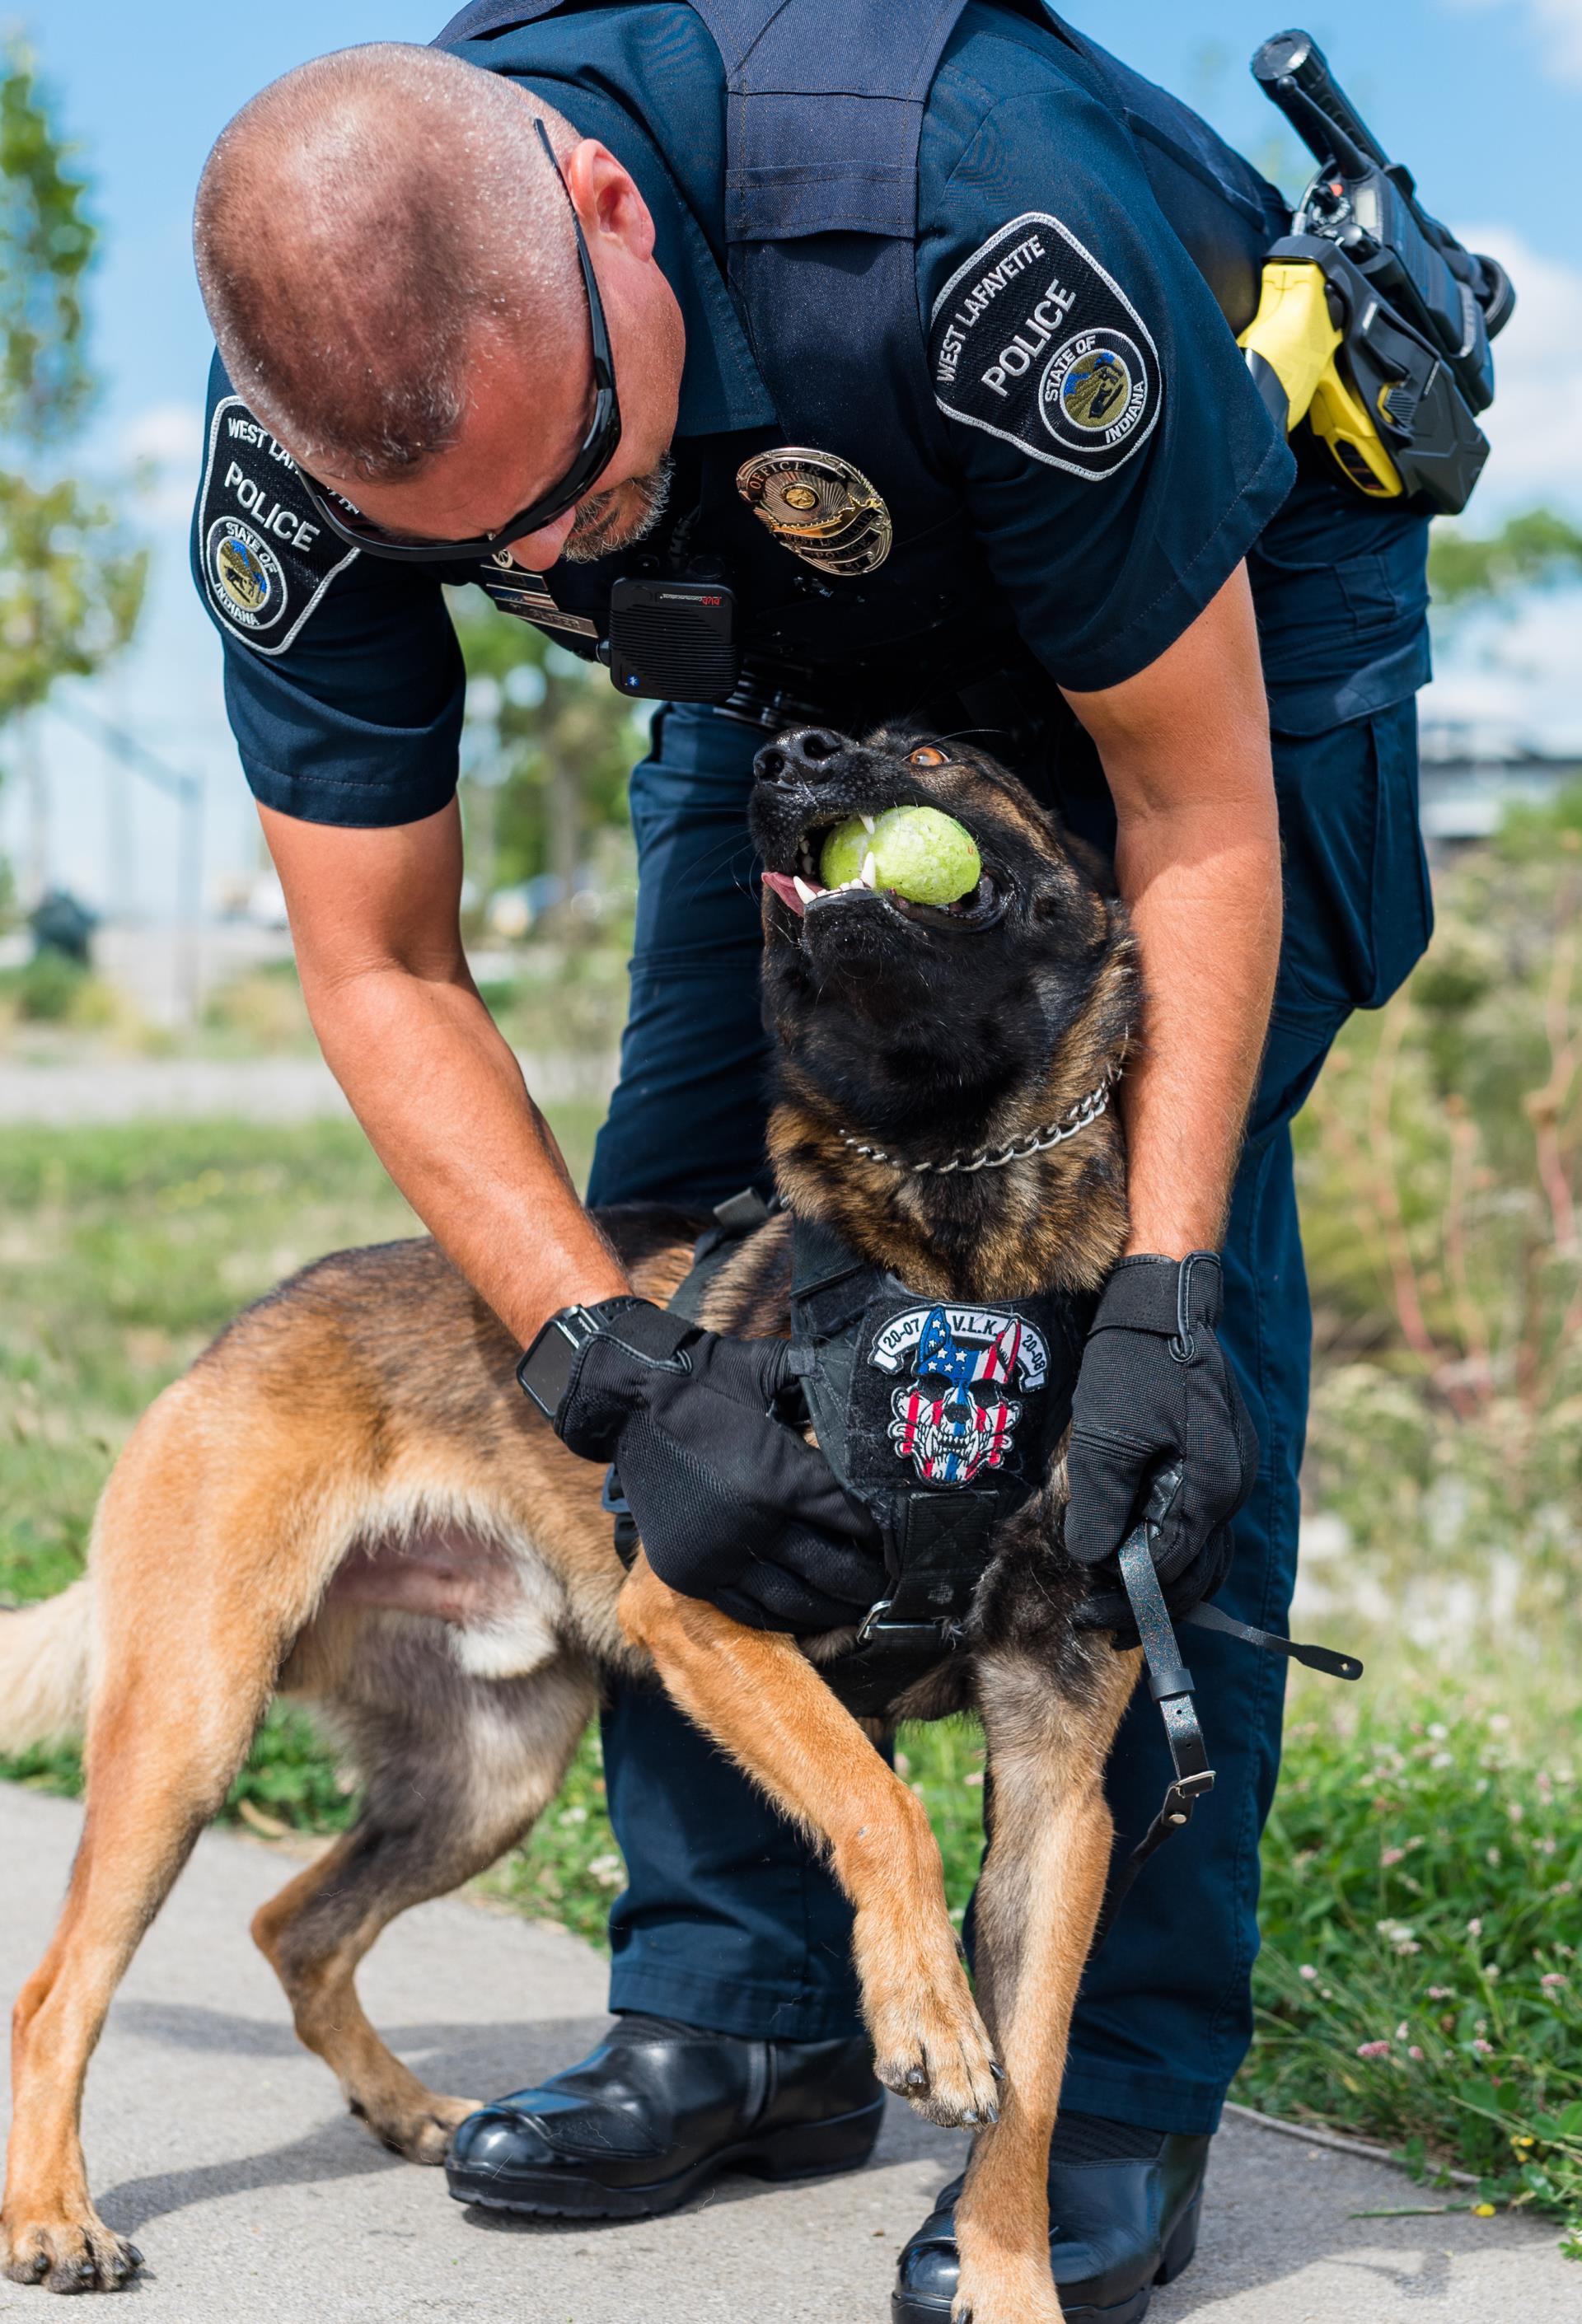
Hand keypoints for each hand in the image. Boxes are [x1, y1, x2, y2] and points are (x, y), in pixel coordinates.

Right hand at [524, 1297, 885, 1631]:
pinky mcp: (690, 1573)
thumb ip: (823, 1381)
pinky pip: (750, 1610)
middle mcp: (750, 1524)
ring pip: (794, 1600)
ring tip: (860, 1605)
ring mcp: (717, 1554)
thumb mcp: (773, 1371)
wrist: (630, 1402)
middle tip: (892, 1582)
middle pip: (832, 1569)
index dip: (884, 1532)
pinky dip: (786, 1617)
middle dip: (869, 1580)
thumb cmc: (709, 1380)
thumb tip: (874, 1385)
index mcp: (777, 1476)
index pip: (851, 1518)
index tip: (907, 1537)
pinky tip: (810, 1612)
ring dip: (834, 1608)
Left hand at [1063, 1253, 1256, 1631]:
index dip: (1128, 1599)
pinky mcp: (1222, 1456)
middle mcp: (1232, 1486)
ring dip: (1165, 1578)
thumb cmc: (1133, 1362)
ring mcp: (1232, 1471)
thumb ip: (1102, 1505)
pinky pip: (1201, 1519)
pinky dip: (1173, 1544)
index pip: (1170, 1568)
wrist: (1164, 1301)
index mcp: (1210, 1486)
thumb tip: (1093, 1560)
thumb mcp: (1105, 1438)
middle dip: (1151, 1603)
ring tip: (1122, 1601)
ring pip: (1205, 1549)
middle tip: (1103, 1625)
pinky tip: (1143, 1550)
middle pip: (1198, 1570)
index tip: (1088, 1615)